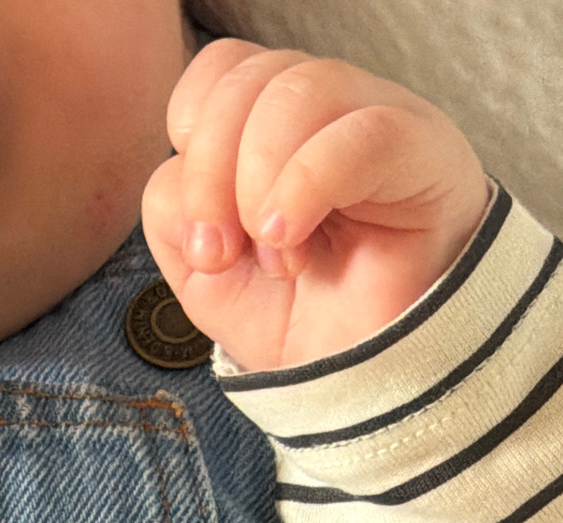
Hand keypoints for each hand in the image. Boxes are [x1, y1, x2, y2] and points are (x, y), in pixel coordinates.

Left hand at [141, 41, 490, 373]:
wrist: (359, 377)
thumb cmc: (297, 317)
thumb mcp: (207, 273)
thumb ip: (175, 211)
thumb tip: (176, 169)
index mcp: (272, 126)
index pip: (220, 72)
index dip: (191, 138)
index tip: (199, 233)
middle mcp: (327, 108)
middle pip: (247, 80)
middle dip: (209, 175)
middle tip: (222, 255)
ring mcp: (377, 119)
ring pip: (298, 92)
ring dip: (258, 186)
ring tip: (276, 259)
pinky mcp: (422, 151)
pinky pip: (357, 135)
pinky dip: (304, 185)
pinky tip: (290, 239)